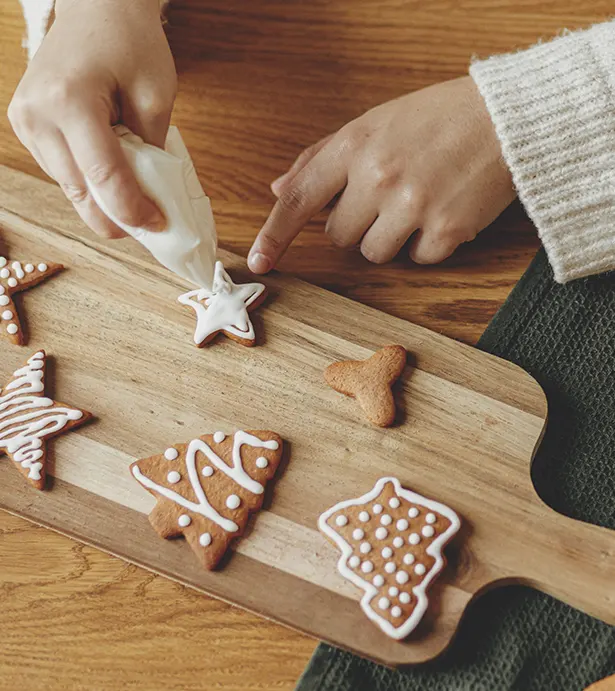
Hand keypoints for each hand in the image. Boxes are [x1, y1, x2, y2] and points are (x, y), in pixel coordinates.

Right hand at [8, 0, 176, 237]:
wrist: (96, 8)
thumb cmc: (130, 42)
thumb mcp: (155, 96)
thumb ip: (153, 150)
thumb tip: (151, 198)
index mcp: (69, 100)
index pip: (102, 176)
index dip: (132, 210)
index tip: (157, 224)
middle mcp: (37, 114)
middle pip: (79, 191)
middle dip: (116, 218)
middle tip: (148, 227)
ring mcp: (26, 122)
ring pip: (69, 188)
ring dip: (103, 203)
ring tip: (136, 201)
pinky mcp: (26, 127)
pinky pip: (62, 173)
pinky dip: (89, 185)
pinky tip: (112, 181)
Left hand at [248, 76, 514, 271]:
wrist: (506, 118)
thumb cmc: (436, 118)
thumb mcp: (373, 123)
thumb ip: (322, 157)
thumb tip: (278, 187)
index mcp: (355, 146)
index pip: (300, 198)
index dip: (275, 234)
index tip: (259, 261)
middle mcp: (378, 176)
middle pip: (339, 236)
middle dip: (357, 224)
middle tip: (388, 196)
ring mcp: (413, 206)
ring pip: (374, 254)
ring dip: (390, 237)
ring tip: (418, 201)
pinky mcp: (447, 230)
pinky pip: (418, 260)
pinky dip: (427, 244)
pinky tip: (443, 211)